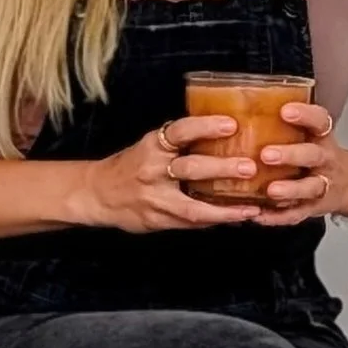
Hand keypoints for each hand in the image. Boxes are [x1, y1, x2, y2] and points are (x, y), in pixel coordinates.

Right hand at [74, 116, 263, 233]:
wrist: (97, 193)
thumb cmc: (133, 165)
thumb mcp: (151, 145)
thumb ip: (180, 142)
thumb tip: (226, 134)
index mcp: (154, 146)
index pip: (181, 130)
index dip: (206, 126)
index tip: (231, 124)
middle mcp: (153, 170)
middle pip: (191, 168)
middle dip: (222, 169)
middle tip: (250, 168)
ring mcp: (155, 199)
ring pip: (192, 206)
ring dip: (224, 209)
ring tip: (250, 209)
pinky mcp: (157, 220)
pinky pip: (189, 222)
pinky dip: (213, 221)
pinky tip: (235, 220)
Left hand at [248, 102, 347, 226]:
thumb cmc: (320, 155)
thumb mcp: (314, 136)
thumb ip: (287, 126)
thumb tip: (244, 104)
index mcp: (323, 139)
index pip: (320, 121)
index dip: (305, 115)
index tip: (286, 111)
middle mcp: (325, 160)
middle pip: (313, 155)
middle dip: (291, 155)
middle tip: (266, 154)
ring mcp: (322, 185)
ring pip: (310, 188)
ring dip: (290, 189)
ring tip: (270, 191)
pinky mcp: (315, 208)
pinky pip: (298, 214)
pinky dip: (278, 217)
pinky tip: (259, 215)